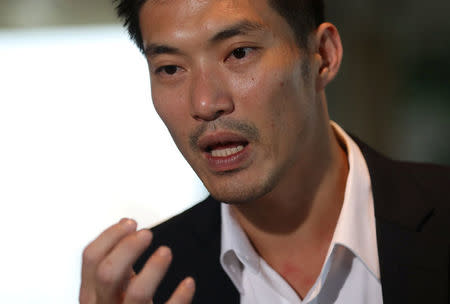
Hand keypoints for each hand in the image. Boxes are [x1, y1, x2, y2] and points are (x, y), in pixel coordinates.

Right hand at [79, 218, 194, 303]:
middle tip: (146, 234)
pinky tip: (188, 283)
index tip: (130, 223)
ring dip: (153, 268)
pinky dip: (179, 297)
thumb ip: (116, 264)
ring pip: (136, 293)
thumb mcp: (111, 291)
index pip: (91, 259)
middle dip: (127, 247)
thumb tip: (124, 226)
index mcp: (92, 295)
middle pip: (107, 273)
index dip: (110, 236)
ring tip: (165, 252)